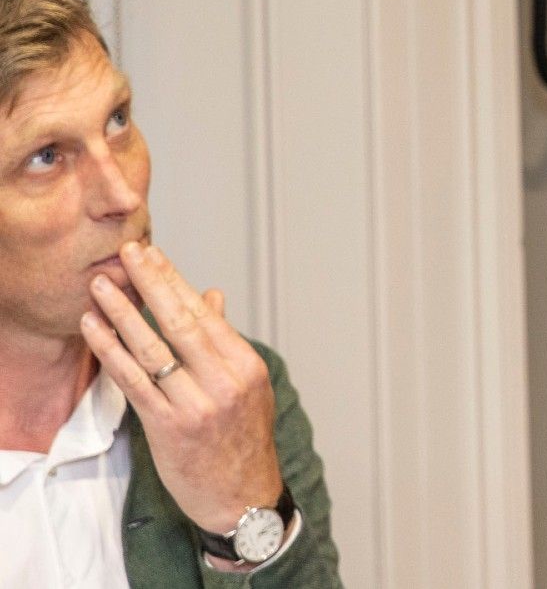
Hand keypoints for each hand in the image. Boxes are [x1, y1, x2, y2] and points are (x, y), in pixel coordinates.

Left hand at [80, 241, 282, 535]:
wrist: (242, 497)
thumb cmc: (243, 439)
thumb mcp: (248, 385)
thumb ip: (225, 340)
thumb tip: (212, 296)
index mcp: (245, 364)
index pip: (205, 313)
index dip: (175, 280)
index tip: (153, 253)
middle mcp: (223, 380)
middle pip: (181, 321)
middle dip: (151, 283)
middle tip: (128, 253)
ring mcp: (195, 405)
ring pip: (152, 348)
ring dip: (122, 313)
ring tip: (101, 286)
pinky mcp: (166, 427)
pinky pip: (133, 382)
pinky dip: (111, 351)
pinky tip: (95, 330)